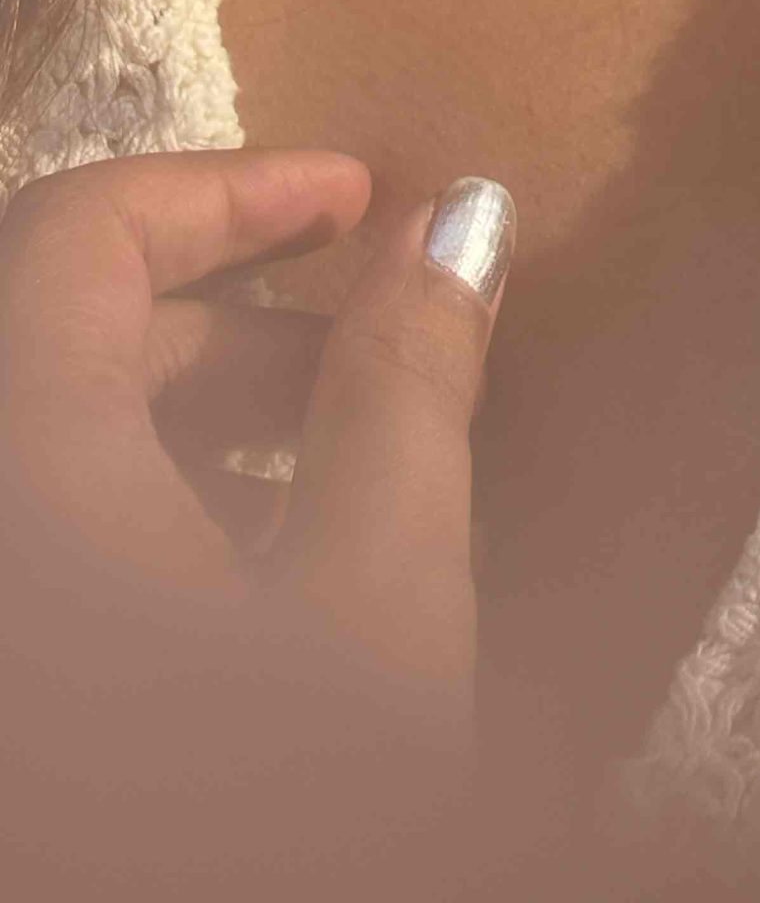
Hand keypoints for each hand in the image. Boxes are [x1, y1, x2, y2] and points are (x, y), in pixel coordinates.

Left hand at [0, 148, 512, 901]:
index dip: (230, 187)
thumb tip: (467, 217)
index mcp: (26, 465)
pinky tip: (268, 566)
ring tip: (343, 457)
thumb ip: (409, 385)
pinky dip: (151, 501)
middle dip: (234, 315)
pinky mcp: (32, 679)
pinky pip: (58, 526)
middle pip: (67, 328)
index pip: (81, 232)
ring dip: (198, 410)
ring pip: (61, 434)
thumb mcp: (370, 596)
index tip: (361, 194)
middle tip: (379, 335)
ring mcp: (1, 601)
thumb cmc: (273, 818)